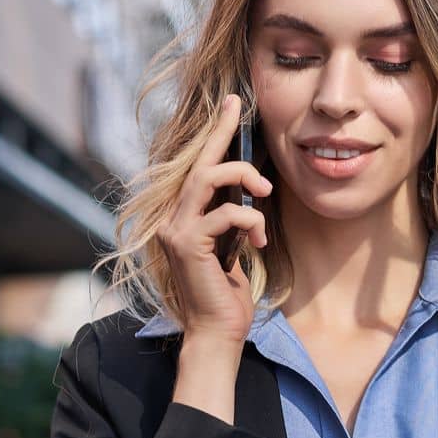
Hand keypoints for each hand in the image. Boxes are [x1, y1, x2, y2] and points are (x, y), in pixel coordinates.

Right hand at [156, 93, 272, 347]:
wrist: (217, 334)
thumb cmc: (227, 296)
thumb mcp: (233, 247)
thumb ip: (232, 219)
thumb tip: (250, 191)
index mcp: (183, 218)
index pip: (198, 167)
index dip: (215, 133)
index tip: (231, 103)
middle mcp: (172, 219)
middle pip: (199, 163)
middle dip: (222, 134)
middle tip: (239, 111)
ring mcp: (175, 230)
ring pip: (208, 179)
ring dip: (242, 177)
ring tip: (266, 192)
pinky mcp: (187, 245)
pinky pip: (224, 214)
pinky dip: (250, 221)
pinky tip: (260, 240)